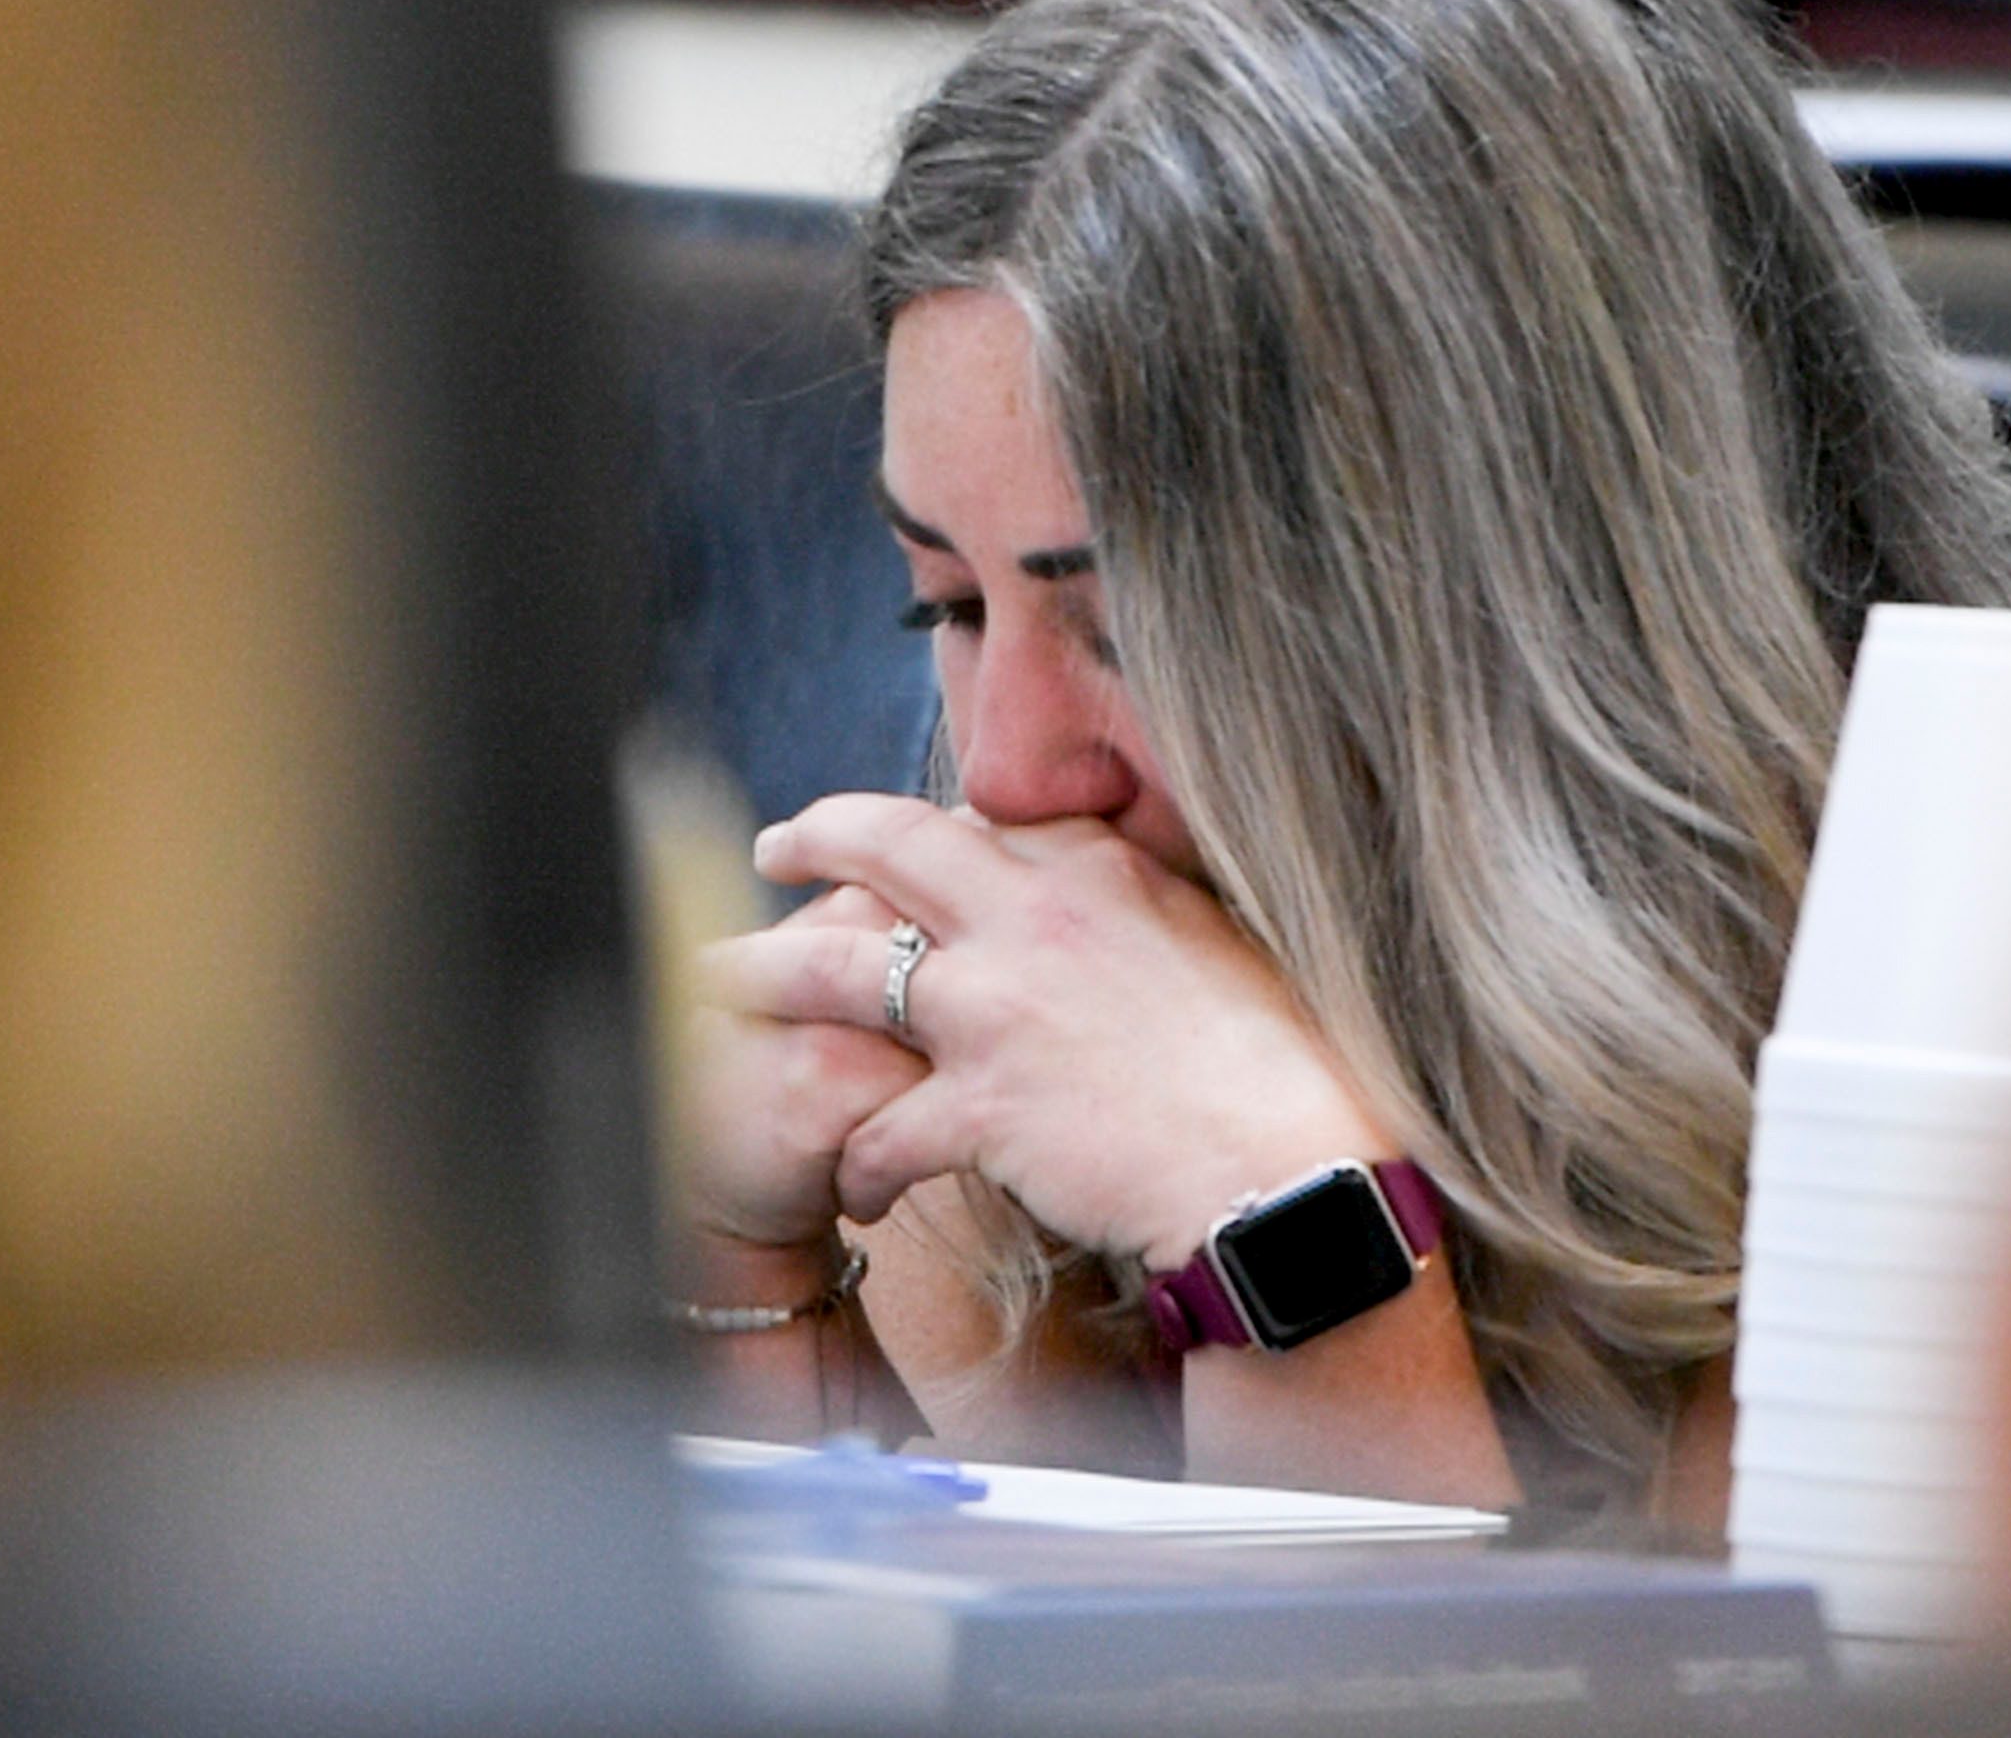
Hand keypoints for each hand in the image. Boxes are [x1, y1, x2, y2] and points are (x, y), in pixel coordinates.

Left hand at [706, 794, 1392, 1267]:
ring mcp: (1000, 1007)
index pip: (979, 821)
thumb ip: (1147, 912)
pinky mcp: (983, 1105)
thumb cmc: (1282, 1068)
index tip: (895, 839)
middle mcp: (1034, 917)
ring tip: (719, 986)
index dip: (921, 829)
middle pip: (886, 845)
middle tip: (773, 846)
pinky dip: (854, 1161)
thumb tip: (1125, 902)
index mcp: (1096, 872)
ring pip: (836, 968)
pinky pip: (878, 1128)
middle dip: (813, 837)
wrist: (1291, 1167)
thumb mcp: (1218, 946)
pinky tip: (850, 1188)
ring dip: (763, 976)